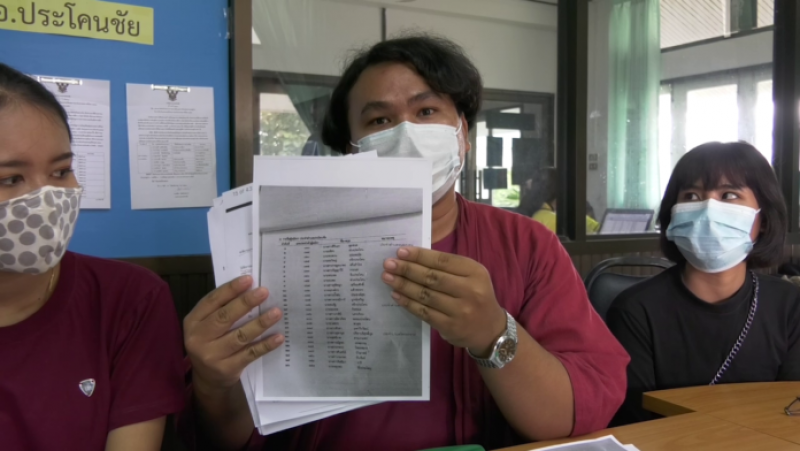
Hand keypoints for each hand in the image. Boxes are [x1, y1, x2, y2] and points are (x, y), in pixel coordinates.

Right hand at [184, 275, 284, 391]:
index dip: (230, 289)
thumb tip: (249, 288)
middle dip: (246, 303)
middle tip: (264, 292)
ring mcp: (212, 356)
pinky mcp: (227, 369)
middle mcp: (198, 338)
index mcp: (193, 321)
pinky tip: (278, 337)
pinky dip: (265, 345)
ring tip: (276, 312)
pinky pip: (250, 354)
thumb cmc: (211, 342)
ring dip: (260, 323)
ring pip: (240, 336)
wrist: (207, 379)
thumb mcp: (206, 325)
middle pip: (225, 317)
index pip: (212, 301)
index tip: (249, 279)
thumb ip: (221, 308)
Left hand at [381, 247, 506, 355]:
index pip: (443, 261)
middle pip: (432, 277)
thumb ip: (448, 267)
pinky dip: (408, 303)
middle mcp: (470, 290)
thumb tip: (414, 258)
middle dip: (407, 269)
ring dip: (404, 285)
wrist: (489, 329)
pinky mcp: (450, 326)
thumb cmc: (476, 295)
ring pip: (426, 295)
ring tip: (387, 277)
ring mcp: (460, 310)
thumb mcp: (472, 275)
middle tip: (389, 264)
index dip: (420, 256)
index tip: (401, 252)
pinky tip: (396, 295)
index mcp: (475, 272)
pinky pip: (424, 312)